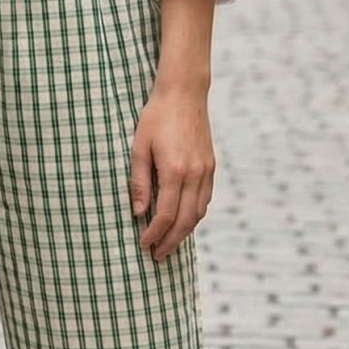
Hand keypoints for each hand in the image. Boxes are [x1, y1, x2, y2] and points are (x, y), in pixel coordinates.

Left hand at [130, 81, 215, 261]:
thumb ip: (139, 181)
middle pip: (185, 220)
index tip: (144, 244)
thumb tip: (137, 212)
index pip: (166, 214)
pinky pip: (205, 198)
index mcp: (175, 170)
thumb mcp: (139, 147)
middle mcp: (195, 174)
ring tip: (169, 244)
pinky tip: (184, 220)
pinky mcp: (211, 165)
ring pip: (198, 212)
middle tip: (157, 255)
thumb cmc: (155, 117)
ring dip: (185, 232)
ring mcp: (206, 170)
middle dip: (171, 241)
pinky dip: (195, 215)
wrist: (184, 93)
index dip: (154, 234)